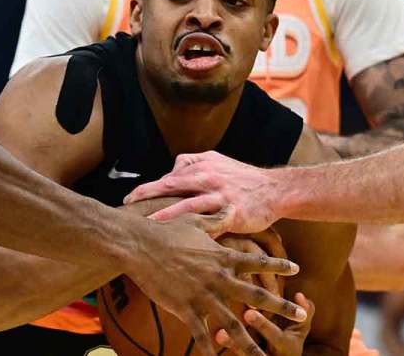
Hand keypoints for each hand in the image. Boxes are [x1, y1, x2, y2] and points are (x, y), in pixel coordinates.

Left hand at [124, 151, 282, 233]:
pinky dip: (194, 232)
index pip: (168, 176)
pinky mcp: (232, 213)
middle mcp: (208, 178)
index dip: (148, 189)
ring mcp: (219, 195)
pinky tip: (181, 243)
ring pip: (187, 205)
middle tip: (127, 206)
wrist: (276, 190)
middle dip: (146, 195)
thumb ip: (193, 164)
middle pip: (170, 185)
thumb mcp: (217, 161)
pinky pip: (209, 224)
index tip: (129, 200)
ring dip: (165, 215)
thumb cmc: (242, 178)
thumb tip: (171, 173)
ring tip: (147, 225)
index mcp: (202, 166)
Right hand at [125, 219, 306, 355]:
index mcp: (222, 256)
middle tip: (301, 315)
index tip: (296, 269)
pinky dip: (210, 350)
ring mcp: (203, 294)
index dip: (277, 265)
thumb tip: (229, 208)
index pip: (257, 261)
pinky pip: (201, 334)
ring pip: (234, 323)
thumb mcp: (195, 221)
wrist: (139, 245)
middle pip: (256, 295)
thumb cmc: (165, 230)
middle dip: (280, 306)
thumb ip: (216, 219)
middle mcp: (218, 277)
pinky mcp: (185, 308)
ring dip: (252, 341)